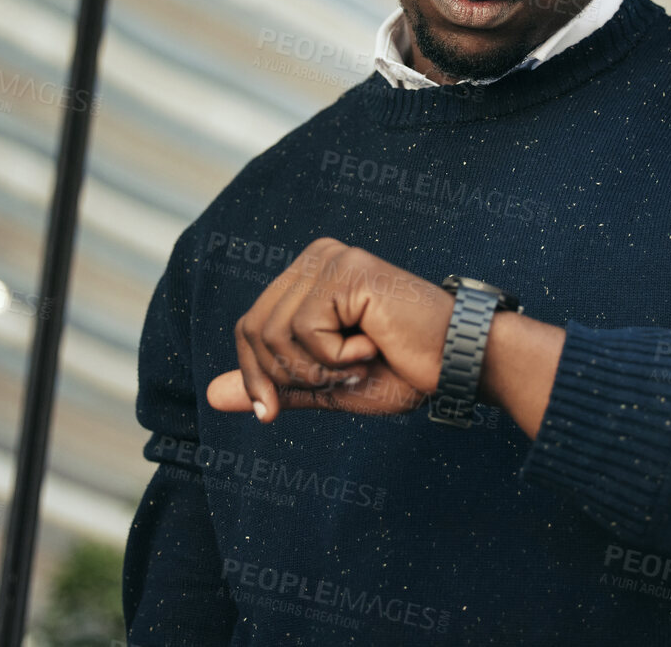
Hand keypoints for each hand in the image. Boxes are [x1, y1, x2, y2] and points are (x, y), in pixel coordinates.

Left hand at [206, 237, 453, 422]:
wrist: (458, 364)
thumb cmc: (403, 371)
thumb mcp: (326, 385)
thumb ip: (275, 384)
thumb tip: (212, 396)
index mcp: (308, 276)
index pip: (249, 327)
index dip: (254, 375)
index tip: (270, 413)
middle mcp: (316, 257)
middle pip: (254, 330)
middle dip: (285, 375)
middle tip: (340, 380)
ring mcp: (330, 259)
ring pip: (275, 333)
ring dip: (317, 368)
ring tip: (361, 359)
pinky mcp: (344, 271)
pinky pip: (305, 330)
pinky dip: (336, 357)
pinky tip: (373, 345)